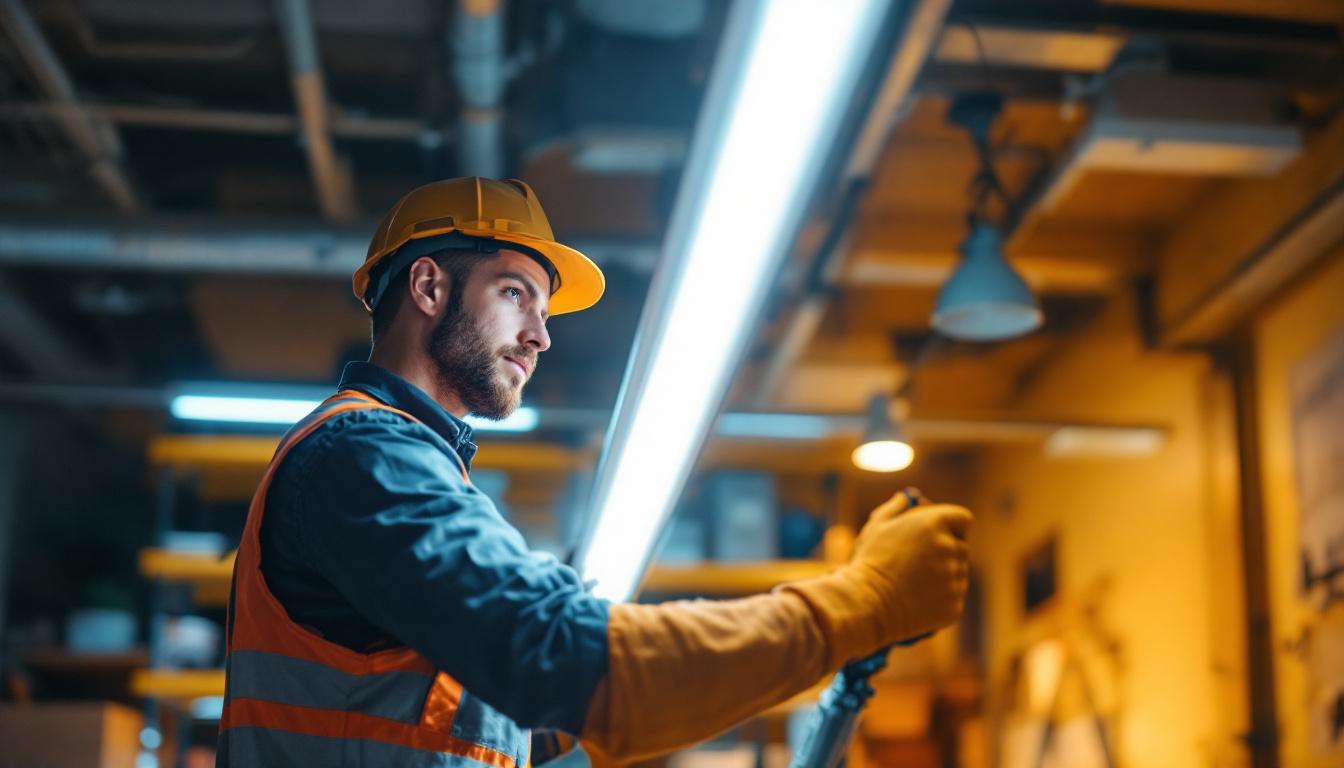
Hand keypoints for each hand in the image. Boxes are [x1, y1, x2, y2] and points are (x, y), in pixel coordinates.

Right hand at [847, 491, 971, 640]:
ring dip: (943, 574)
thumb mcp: (877, 526)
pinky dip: (941, 598)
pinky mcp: (954, 604)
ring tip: (912, 582)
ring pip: (958, 573)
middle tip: (918, 562)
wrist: (867, 603)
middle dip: (946, 552)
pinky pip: (954, 596)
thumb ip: (896, 508)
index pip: (963, 519)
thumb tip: (906, 497)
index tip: (939, 533)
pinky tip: (917, 599)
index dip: (952, 525)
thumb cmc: (869, 561)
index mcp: (935, 523)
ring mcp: (955, 578)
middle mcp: (950, 547)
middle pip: (961, 547)